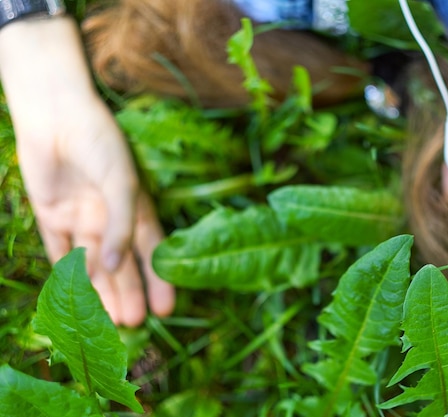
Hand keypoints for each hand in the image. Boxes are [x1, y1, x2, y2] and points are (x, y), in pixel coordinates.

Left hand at [0, 17, 174, 325]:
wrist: (56, 116)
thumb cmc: (101, 143)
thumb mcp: (121, 183)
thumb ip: (122, 225)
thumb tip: (114, 266)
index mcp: (135, 208)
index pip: (151, 251)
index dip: (160, 279)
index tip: (167, 307)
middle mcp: (109, 218)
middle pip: (121, 264)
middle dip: (128, 293)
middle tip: (134, 323)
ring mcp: (80, 219)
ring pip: (91, 265)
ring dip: (101, 291)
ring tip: (110, 320)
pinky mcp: (51, 217)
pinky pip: (60, 251)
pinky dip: (68, 275)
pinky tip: (78, 298)